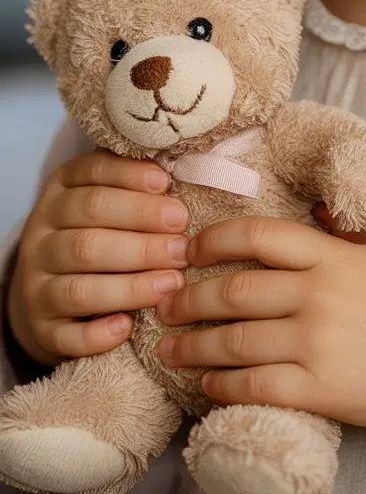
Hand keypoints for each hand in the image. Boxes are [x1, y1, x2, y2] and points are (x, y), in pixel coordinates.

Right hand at [7, 149, 189, 364]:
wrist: (49, 292)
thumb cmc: (99, 233)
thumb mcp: (109, 198)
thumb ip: (137, 185)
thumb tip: (185, 173)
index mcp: (60, 193)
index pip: (90, 175)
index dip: (130, 177)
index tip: (167, 184)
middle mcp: (41, 237)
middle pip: (89, 232)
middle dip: (142, 237)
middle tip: (183, 244)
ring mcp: (36, 285)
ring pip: (80, 288)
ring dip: (131, 286)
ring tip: (173, 282)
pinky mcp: (42, 329)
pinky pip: (67, 336)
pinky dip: (98, 334)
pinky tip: (128, 326)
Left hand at [154, 211, 365, 460]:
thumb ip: (348, 225)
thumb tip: (315, 206)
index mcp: (332, 256)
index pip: (260, 236)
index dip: (215, 240)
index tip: (190, 248)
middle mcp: (319, 294)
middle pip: (236, 290)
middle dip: (191, 297)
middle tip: (164, 302)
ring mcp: (317, 343)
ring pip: (237, 341)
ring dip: (194, 344)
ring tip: (169, 346)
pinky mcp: (318, 389)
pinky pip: (255, 384)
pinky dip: (223, 384)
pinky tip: (206, 382)